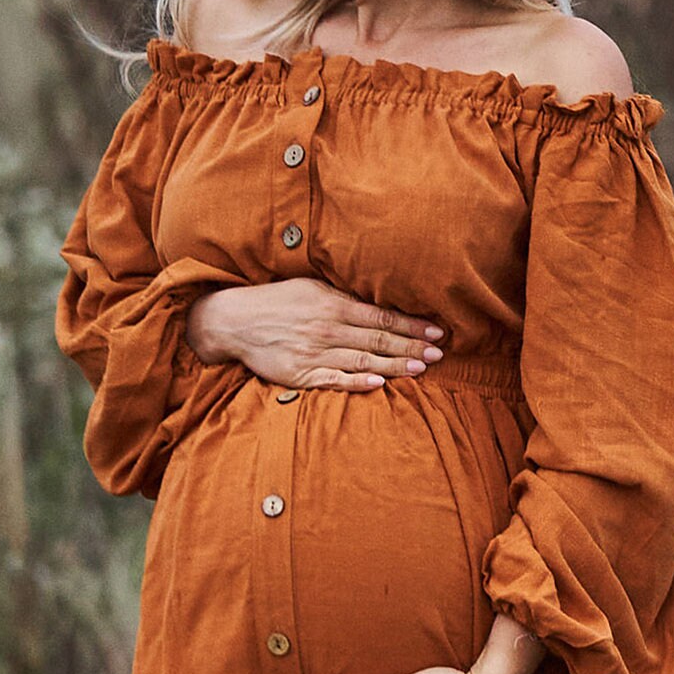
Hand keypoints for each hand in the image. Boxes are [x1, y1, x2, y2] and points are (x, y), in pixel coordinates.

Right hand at [186, 279, 443, 391]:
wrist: (235, 321)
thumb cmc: (277, 302)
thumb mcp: (312, 288)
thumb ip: (344, 298)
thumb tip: (379, 305)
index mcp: (332, 304)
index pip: (381, 317)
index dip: (411, 325)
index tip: (436, 333)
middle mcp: (327, 328)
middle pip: (378, 340)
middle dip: (411, 347)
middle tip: (439, 355)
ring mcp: (314, 352)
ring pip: (363, 361)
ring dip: (394, 366)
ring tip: (420, 369)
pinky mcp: (300, 374)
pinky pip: (334, 380)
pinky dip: (358, 382)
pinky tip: (379, 385)